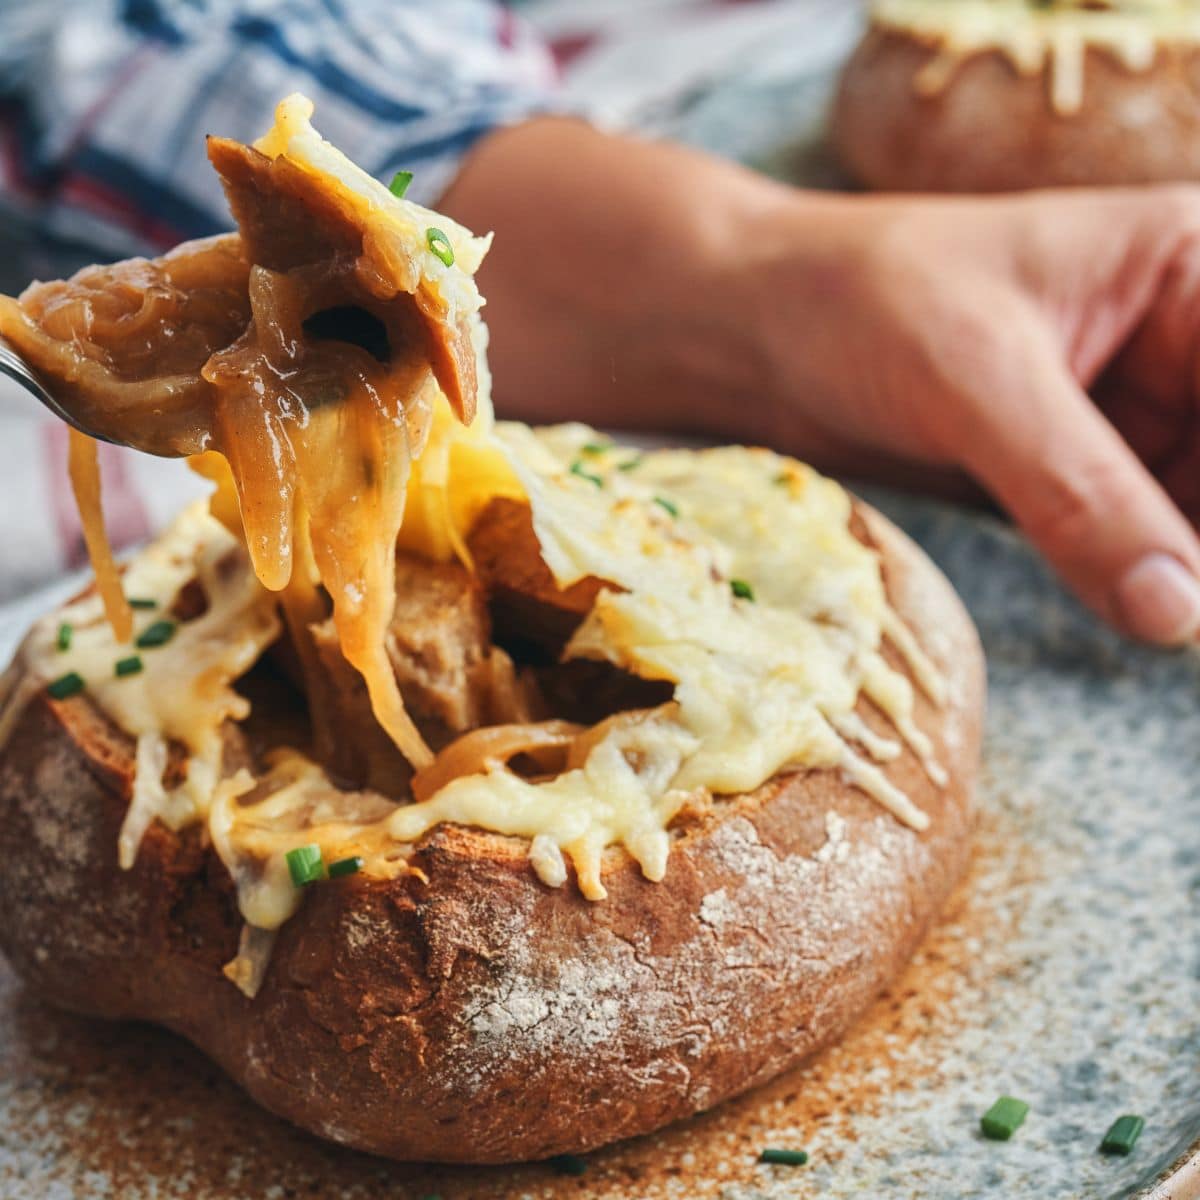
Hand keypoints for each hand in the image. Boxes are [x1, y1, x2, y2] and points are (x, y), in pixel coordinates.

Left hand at [738, 188, 1199, 644]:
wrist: (755, 332)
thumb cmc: (860, 303)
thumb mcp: (979, 381)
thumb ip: (1082, 493)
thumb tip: (1185, 617)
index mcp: (1196, 269)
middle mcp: (1183, 344)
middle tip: (1190, 614)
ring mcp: (1135, 418)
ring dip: (1196, 576)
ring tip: (1180, 626)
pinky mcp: (1082, 478)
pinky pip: (1149, 543)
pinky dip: (1160, 587)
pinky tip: (1165, 625)